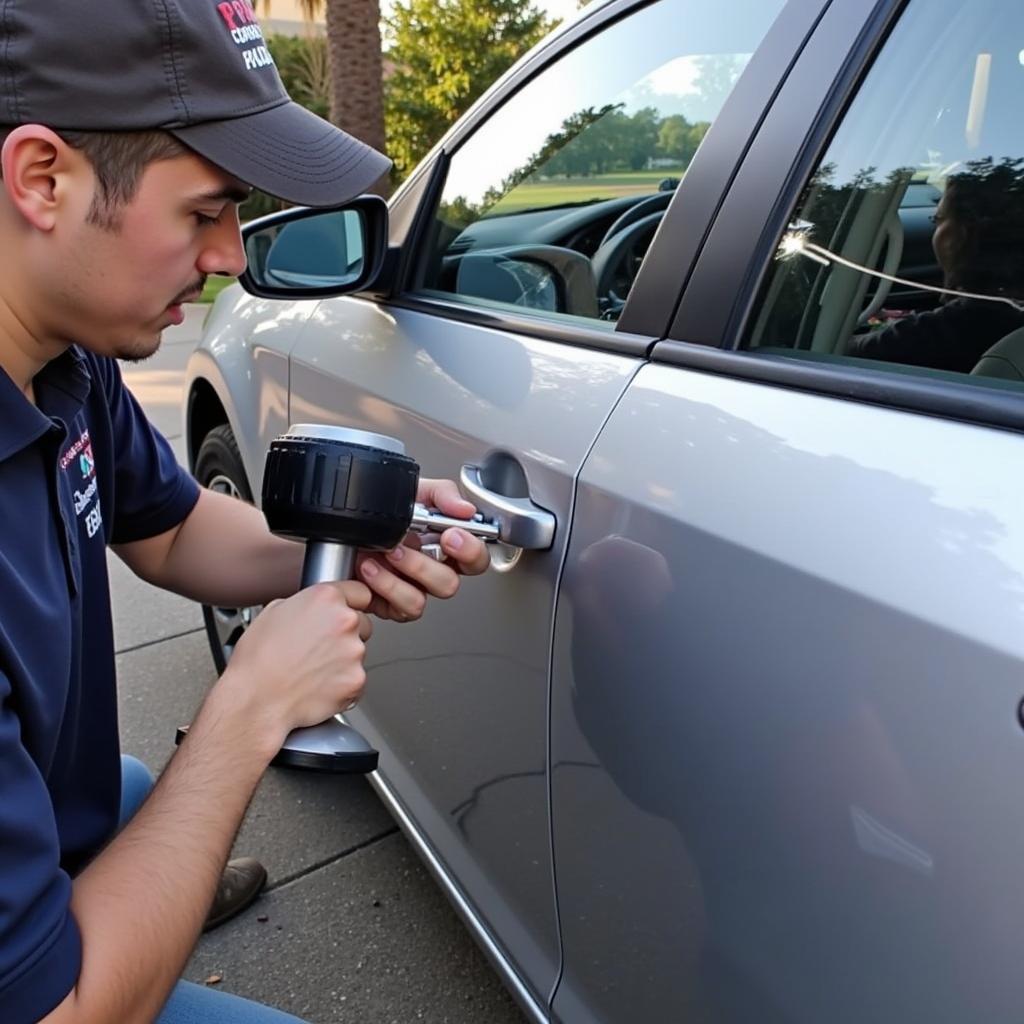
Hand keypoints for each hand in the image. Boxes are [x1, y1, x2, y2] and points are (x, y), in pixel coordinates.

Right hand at [221, 580, 373, 746]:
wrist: (256, 700)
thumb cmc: (258, 660)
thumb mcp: (274, 611)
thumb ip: (305, 603)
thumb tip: (313, 608)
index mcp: (326, 598)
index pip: (360, 592)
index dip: (351, 604)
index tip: (348, 611)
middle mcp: (345, 621)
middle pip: (361, 623)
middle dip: (346, 634)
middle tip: (319, 647)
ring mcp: (354, 651)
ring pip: (358, 652)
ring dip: (343, 659)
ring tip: (311, 668)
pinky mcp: (356, 679)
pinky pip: (356, 678)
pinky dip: (342, 683)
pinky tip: (318, 684)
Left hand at [357, 477, 489, 621]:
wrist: (346, 525)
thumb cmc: (383, 510)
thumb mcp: (415, 491)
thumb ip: (443, 494)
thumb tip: (465, 510)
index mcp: (446, 547)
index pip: (475, 558)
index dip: (470, 551)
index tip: (451, 535)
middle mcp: (431, 572)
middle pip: (448, 585)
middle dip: (422, 565)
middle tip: (402, 544)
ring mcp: (411, 590)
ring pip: (420, 601)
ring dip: (396, 578)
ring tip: (379, 553)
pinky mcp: (390, 605)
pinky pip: (395, 609)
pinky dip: (380, 587)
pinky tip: (368, 568)